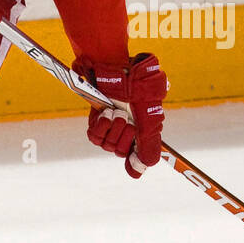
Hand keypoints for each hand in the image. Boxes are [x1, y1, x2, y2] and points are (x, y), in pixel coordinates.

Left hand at [73, 54, 167, 178]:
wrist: (119, 71)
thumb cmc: (138, 91)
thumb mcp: (149, 122)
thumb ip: (148, 148)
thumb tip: (140, 171)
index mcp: (142, 133)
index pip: (135, 158)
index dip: (134, 159)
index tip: (134, 154)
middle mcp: (125, 131)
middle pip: (120, 151)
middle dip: (124, 135)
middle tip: (128, 117)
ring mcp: (110, 126)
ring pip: (107, 145)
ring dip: (113, 127)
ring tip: (117, 110)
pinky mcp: (95, 120)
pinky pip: (94, 136)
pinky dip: (101, 125)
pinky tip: (106, 112)